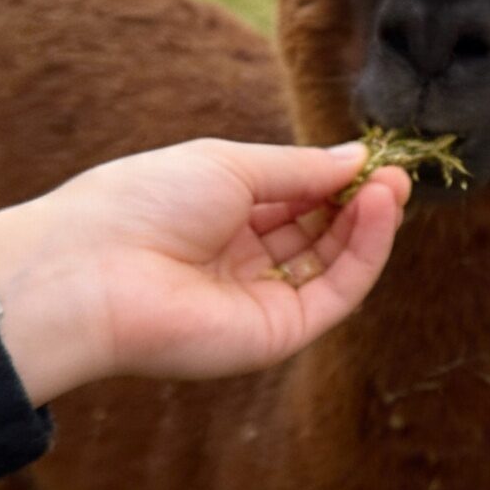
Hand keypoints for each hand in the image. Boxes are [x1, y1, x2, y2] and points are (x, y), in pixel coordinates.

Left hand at [0, 139, 408, 405]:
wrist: (92, 272)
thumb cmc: (143, 203)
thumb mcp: (230, 165)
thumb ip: (300, 168)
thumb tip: (357, 157)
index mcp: (220, 218)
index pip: (296, 199)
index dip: (336, 178)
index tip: (374, 157)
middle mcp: (243, 262)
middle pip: (321, 232)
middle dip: (360, 201)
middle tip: (397, 173)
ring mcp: (262, 299)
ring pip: (335, 263)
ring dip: (370, 224)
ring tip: (392, 186)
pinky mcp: (279, 332)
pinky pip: (337, 292)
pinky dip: (366, 252)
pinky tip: (378, 210)